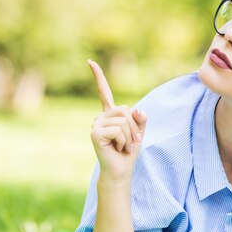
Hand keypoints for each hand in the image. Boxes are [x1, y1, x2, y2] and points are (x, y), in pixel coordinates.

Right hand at [88, 59, 146, 181]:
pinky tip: (117, 148)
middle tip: (130, 141)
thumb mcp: (139, 131)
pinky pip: (118, 130)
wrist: (120, 170)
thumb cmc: (128, 151)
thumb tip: (137, 109)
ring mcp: (96, 124)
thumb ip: (141, 118)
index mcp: (110, 114)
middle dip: (134, 127)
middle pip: (125, 110)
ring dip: (130, 136)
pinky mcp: (95, 133)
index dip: (98, 77)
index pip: (104, 92)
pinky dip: (124, 141)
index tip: (90, 61)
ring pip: (123, 120)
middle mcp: (101, 117)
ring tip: (124, 146)